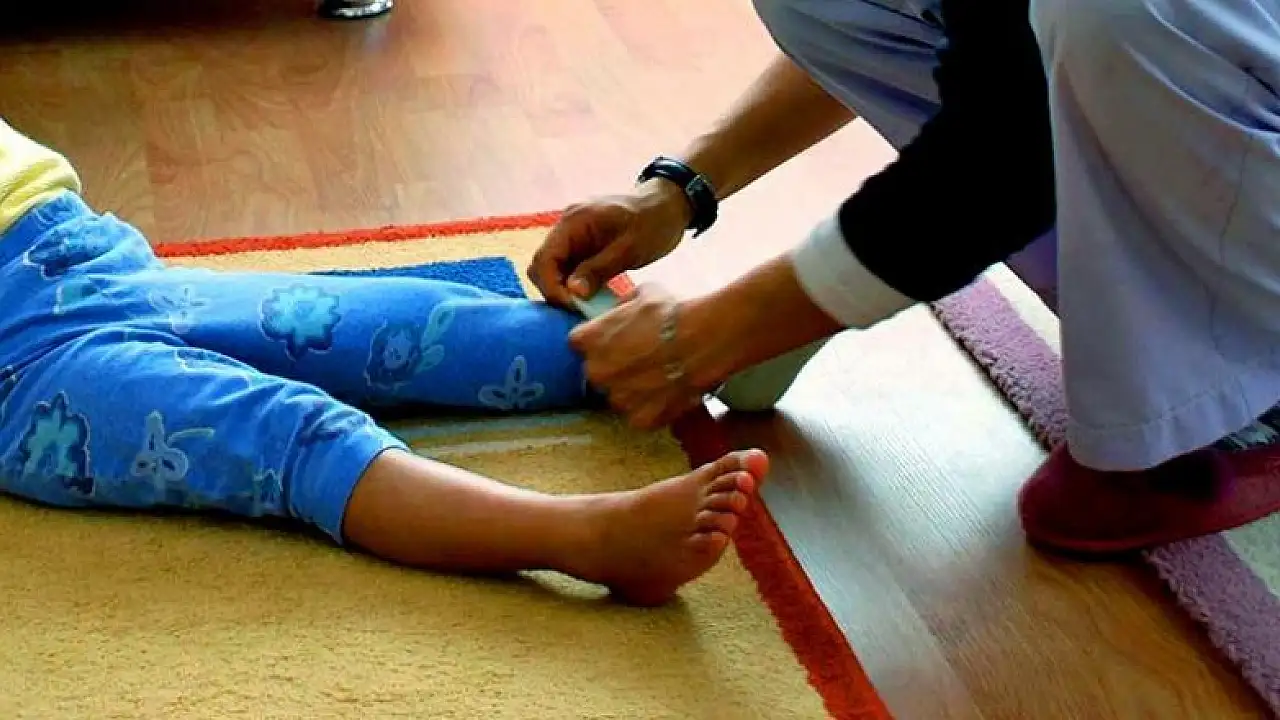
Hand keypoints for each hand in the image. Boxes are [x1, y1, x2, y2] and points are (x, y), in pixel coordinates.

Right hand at [529, 180, 690, 307]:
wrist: (668, 205)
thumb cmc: (653, 222)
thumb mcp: (630, 248)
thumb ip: (599, 269)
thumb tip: (572, 292)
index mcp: (573, 221)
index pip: (544, 258)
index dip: (552, 286)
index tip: (572, 307)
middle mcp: (567, 227)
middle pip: (543, 265)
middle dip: (555, 290)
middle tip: (577, 311)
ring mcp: (574, 237)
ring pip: (554, 270)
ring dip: (564, 290)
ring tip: (584, 309)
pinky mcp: (583, 247)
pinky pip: (569, 269)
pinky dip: (575, 286)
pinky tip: (589, 300)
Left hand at [569, 284, 725, 429]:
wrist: (705, 339)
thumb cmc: (674, 312)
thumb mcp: (642, 293)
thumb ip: (623, 306)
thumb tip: (622, 311)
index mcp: (587, 340)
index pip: (580, 343)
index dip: (600, 341)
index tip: (616, 339)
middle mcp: (596, 372)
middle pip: (599, 373)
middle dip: (615, 367)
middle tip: (642, 358)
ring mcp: (617, 399)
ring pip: (620, 396)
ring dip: (634, 390)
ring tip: (660, 376)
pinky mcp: (641, 419)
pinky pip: (642, 416)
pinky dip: (654, 409)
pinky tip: (669, 393)